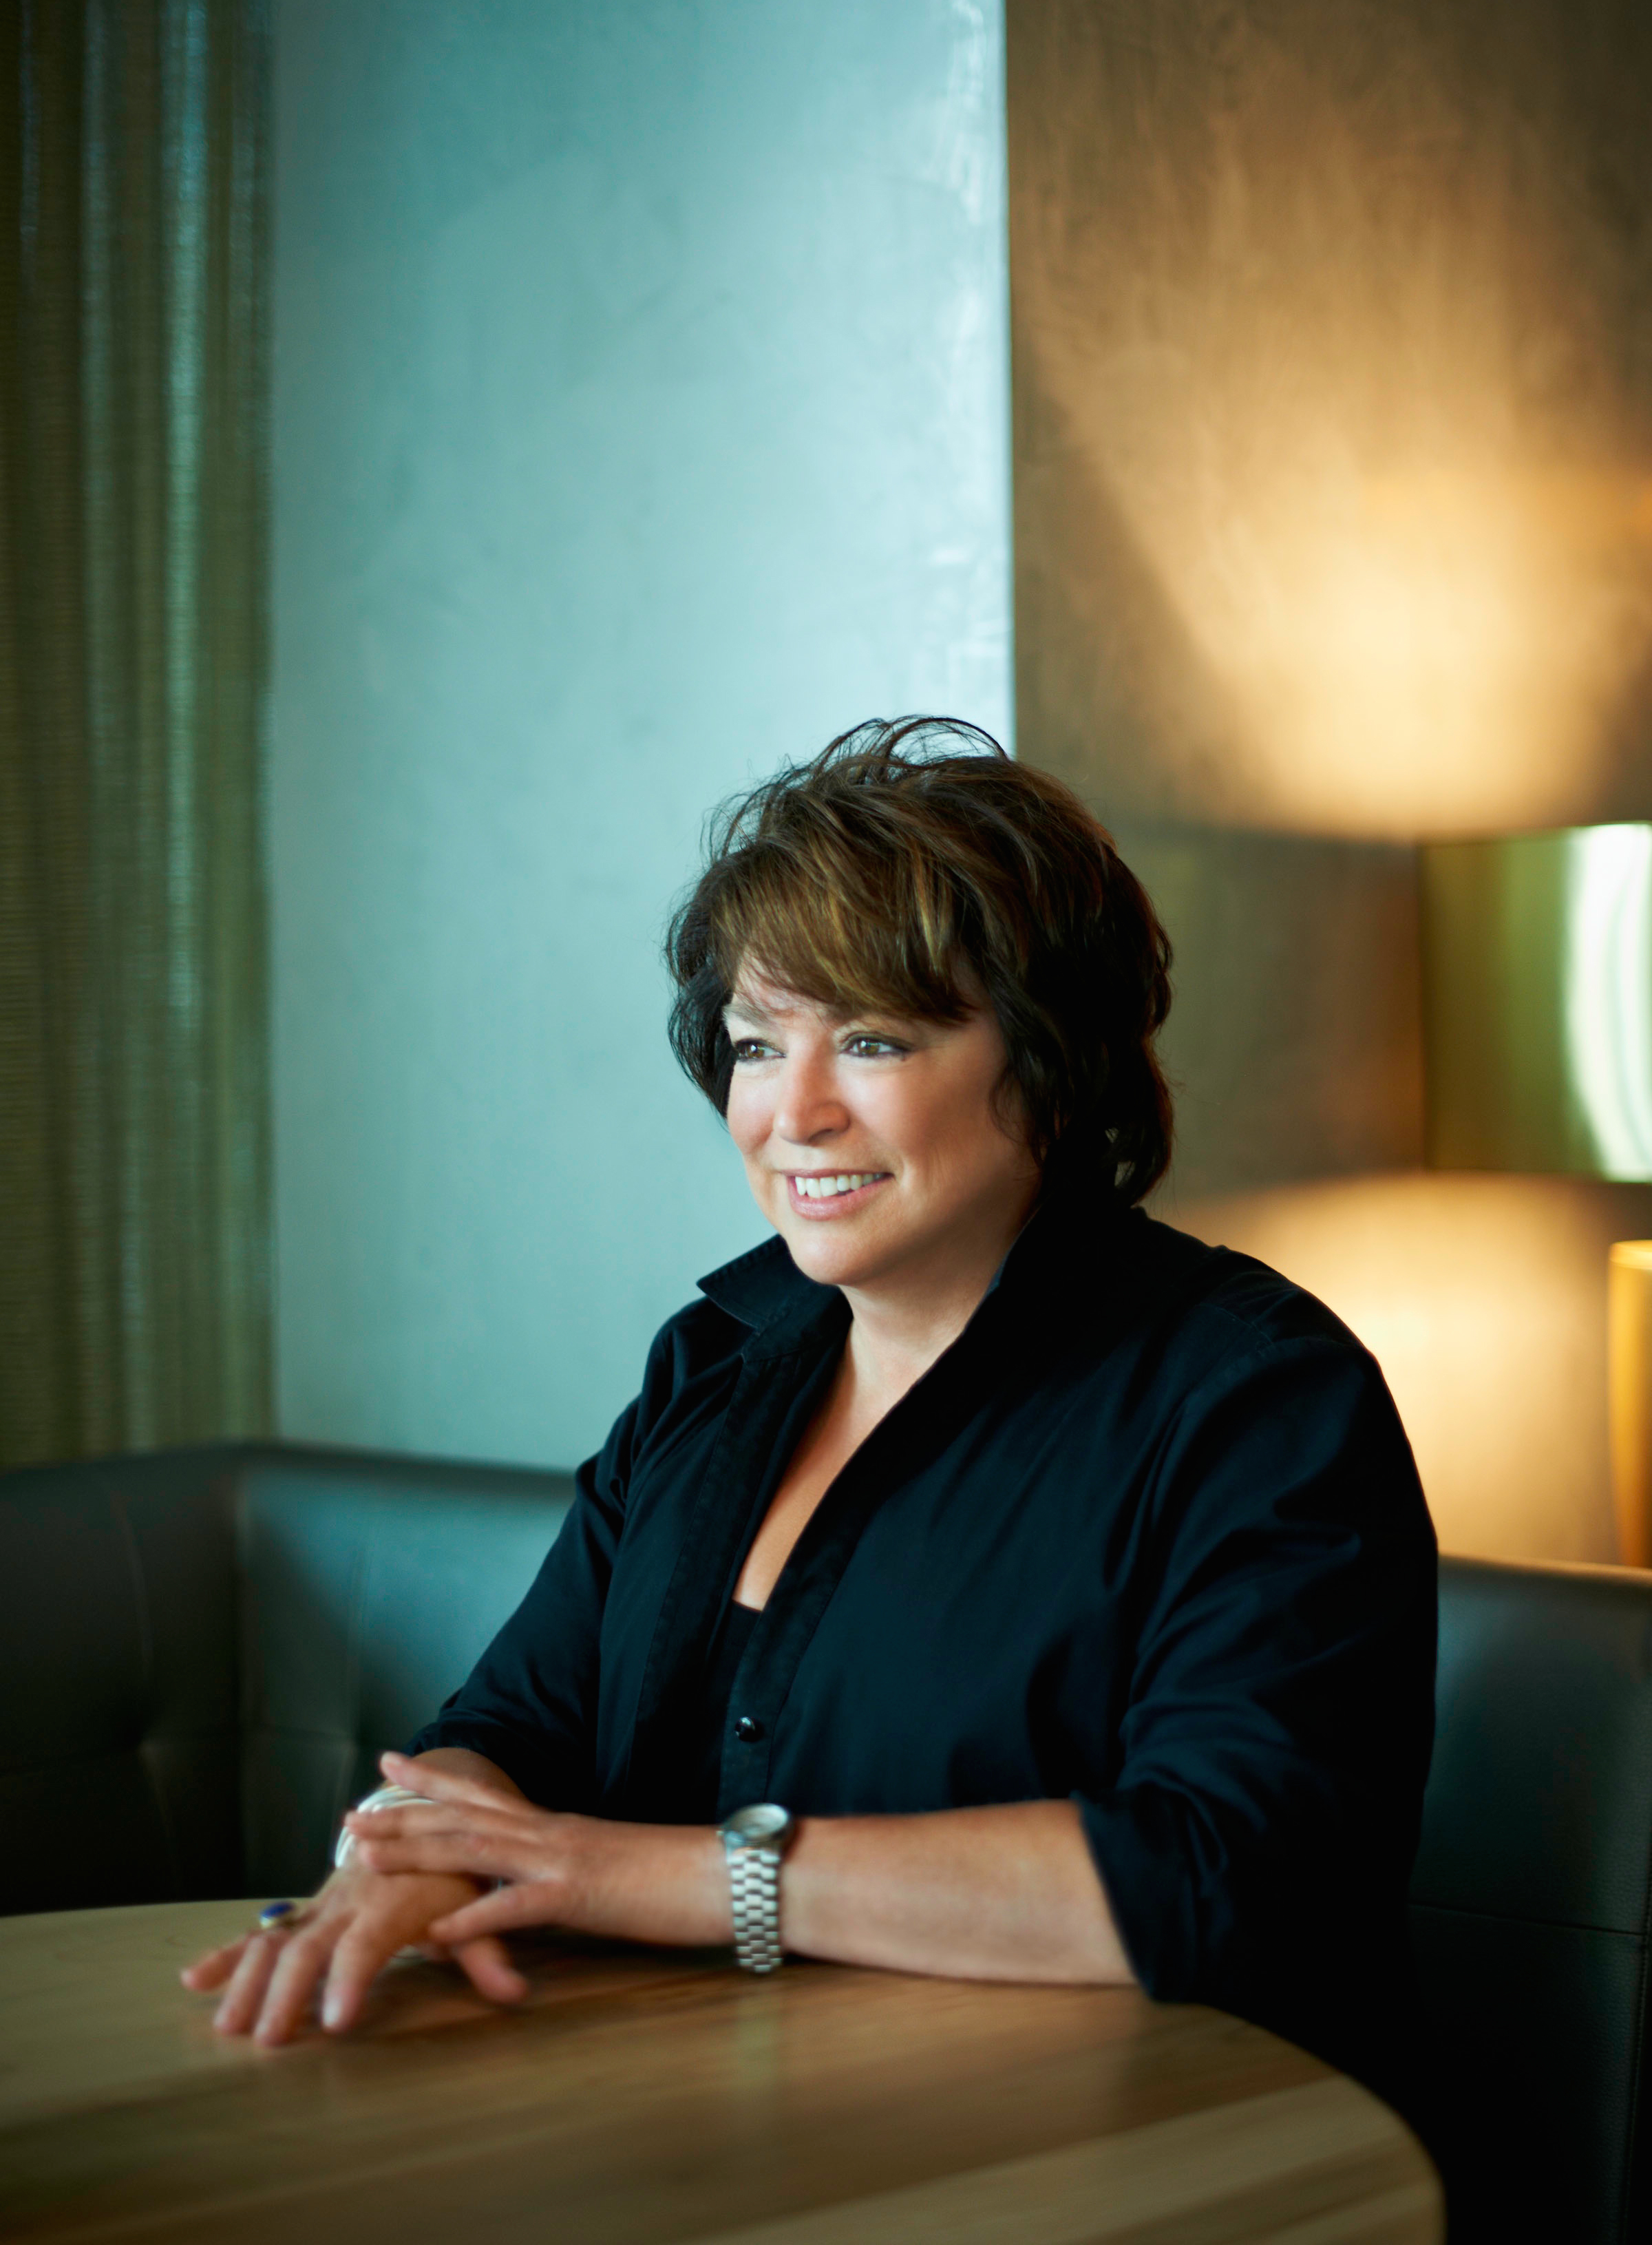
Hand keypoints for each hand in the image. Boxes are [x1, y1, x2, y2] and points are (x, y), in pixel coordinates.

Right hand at [179, 1858, 525, 2044]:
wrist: (428, 1816)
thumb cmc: (455, 1870)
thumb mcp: (477, 1904)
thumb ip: (488, 1950)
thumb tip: (516, 1993)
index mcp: (391, 1901)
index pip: (365, 1943)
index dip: (350, 1980)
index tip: (337, 2023)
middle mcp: (350, 1899)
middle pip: (310, 1946)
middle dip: (287, 1993)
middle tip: (271, 2041)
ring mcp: (323, 1901)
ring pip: (276, 1938)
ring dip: (248, 1980)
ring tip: (227, 2027)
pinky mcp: (308, 1906)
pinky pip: (264, 1929)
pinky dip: (230, 1952)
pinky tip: (196, 1980)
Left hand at [345, 1752, 727, 1950]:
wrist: (728, 1871)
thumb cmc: (679, 1875)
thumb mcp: (610, 1869)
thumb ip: (567, 1873)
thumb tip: (536, 1886)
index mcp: (558, 1826)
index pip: (484, 1794)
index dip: (434, 1781)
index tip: (388, 1766)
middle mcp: (552, 1833)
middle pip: (464, 1817)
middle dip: (402, 1816)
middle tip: (347, 1815)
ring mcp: (564, 1861)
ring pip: (477, 1849)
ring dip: (418, 1853)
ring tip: (365, 1858)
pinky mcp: (581, 1897)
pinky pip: (517, 1908)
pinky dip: (473, 1918)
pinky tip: (435, 1931)